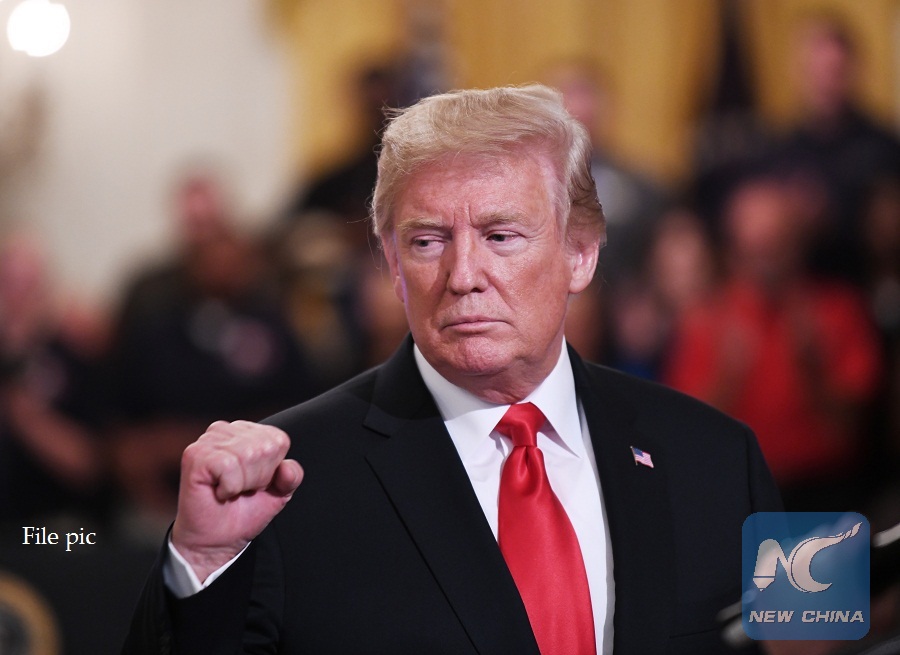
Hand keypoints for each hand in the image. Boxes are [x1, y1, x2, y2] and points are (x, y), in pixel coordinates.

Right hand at [171, 420, 302, 582]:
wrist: (216, 540)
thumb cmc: (244, 511)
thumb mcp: (279, 492)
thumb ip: (291, 476)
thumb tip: (287, 467)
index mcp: (248, 432)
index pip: (279, 441)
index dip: (272, 470)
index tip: (256, 483)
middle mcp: (227, 430)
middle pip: (265, 448)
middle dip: (258, 477)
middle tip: (241, 489)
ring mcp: (209, 440)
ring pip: (247, 454)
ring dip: (242, 483)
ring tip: (229, 490)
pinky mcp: (195, 454)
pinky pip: (228, 466)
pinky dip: (228, 487)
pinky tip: (218, 491)